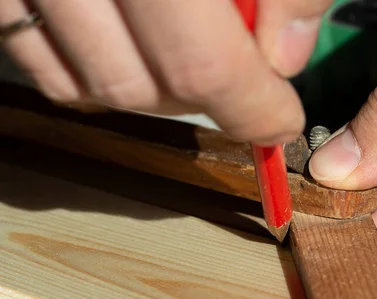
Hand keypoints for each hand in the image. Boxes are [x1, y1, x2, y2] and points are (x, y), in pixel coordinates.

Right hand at [0, 0, 331, 143]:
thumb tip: (284, 58)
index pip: (199, 61)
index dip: (249, 108)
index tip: (279, 121)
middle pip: (137, 86)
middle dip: (205, 104)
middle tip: (245, 90)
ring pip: (88, 85)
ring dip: (155, 91)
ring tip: (192, 62)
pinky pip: (42, 63)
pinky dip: (97, 75)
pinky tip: (136, 48)